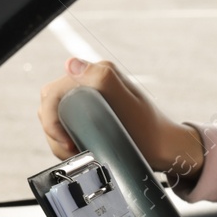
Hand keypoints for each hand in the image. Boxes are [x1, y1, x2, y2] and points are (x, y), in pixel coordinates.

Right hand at [37, 58, 203, 178]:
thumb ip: (104, 80)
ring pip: (55, 118)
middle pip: (51, 105)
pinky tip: (81, 150)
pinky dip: (66, 142)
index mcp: (97, 73)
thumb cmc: (151, 129)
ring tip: (79, 152)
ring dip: (59, 140)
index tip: (65, 141)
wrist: (165, 149)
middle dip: (54, 131)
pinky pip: (64, 126)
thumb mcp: (129, 105)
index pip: (53, 92)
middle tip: (71, 149)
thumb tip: (72, 64)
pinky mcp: (89, 115)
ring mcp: (89, 99)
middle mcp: (90, 82)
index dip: (51, 119)